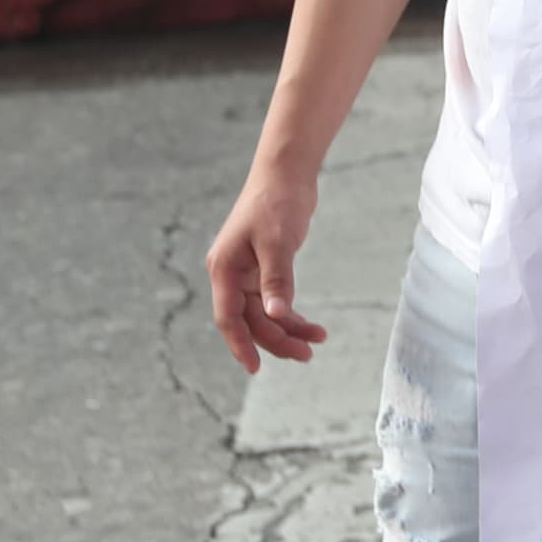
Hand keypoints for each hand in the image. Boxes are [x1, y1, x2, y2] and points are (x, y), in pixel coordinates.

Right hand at [204, 166, 323, 372]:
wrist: (286, 172)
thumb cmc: (277, 202)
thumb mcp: (277, 242)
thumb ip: (277, 280)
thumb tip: (277, 316)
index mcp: (224, 268)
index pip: (228, 317)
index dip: (241, 345)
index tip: (256, 368)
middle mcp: (230, 273)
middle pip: (250, 320)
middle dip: (277, 339)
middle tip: (307, 354)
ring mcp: (246, 271)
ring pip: (264, 313)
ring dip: (288, 329)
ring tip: (317, 339)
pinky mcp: (264, 267)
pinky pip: (274, 300)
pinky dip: (292, 314)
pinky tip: (311, 325)